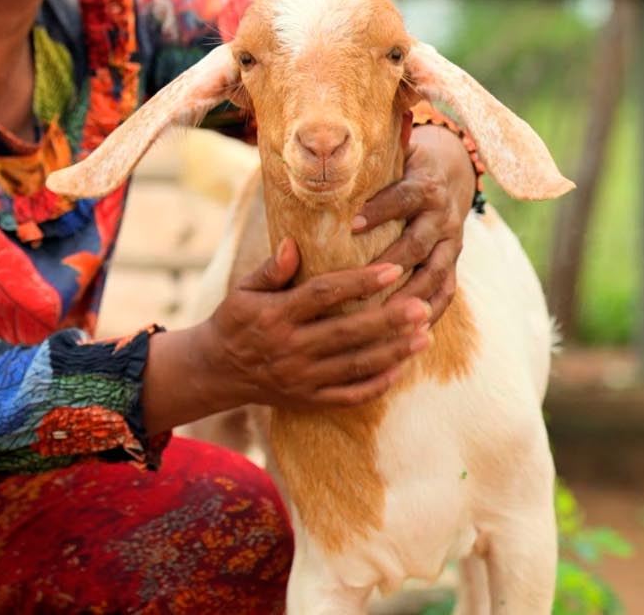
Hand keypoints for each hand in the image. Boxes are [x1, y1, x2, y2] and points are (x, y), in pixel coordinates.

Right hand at [192, 237, 430, 412]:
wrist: (217, 370)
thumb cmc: (236, 321)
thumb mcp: (244, 290)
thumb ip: (271, 269)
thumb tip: (294, 243)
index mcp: (275, 316)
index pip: (323, 295)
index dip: (359, 282)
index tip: (392, 269)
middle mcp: (290, 348)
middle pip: (347, 332)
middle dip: (389, 320)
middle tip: (423, 306)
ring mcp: (301, 378)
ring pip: (355, 366)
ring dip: (393, 352)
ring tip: (425, 336)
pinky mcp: (309, 399)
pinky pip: (349, 396)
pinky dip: (377, 385)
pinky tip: (402, 368)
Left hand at [353, 123, 475, 324]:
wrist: (450, 171)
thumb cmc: (405, 165)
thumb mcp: (395, 155)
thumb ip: (368, 162)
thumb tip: (322, 161)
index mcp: (425, 186)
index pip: (403, 198)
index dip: (380, 210)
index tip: (351, 225)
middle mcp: (442, 216)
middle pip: (418, 243)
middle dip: (391, 264)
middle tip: (361, 285)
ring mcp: (451, 242)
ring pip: (434, 273)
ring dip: (410, 297)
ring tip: (384, 317)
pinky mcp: (453, 263)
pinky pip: (446, 292)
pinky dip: (431, 312)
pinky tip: (410, 333)